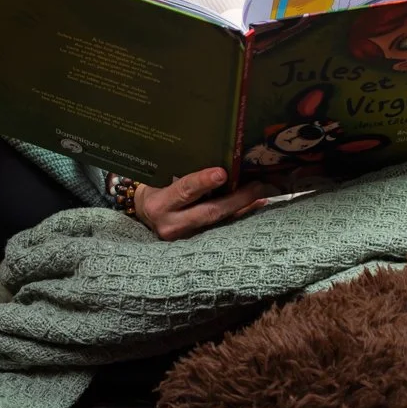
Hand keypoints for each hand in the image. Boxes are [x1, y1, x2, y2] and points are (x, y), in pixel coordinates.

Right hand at [133, 167, 270, 240]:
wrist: (143, 215)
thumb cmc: (154, 190)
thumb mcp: (160, 179)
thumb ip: (183, 175)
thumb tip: (218, 163)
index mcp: (159, 204)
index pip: (183, 191)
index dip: (202, 182)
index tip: (222, 173)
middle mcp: (171, 225)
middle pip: (208, 212)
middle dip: (236, 199)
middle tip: (257, 185)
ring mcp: (184, 238)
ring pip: (219, 223)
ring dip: (243, 208)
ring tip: (263, 193)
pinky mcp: (195, 244)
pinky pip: (222, 229)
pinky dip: (239, 216)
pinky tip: (256, 205)